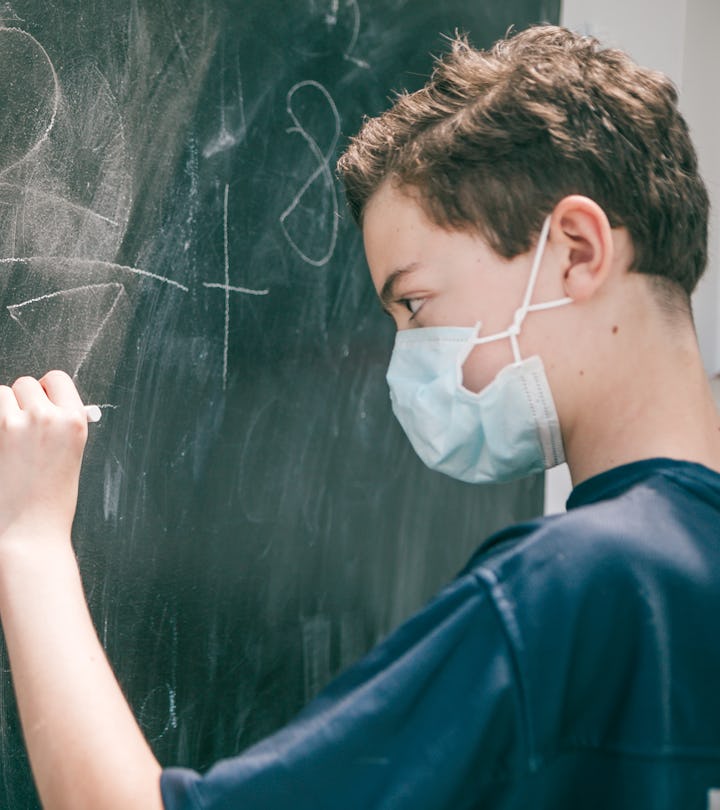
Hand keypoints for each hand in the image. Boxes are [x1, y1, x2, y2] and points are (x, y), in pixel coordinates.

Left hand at [0, 370, 87, 547]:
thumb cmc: (51, 500)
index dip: (47, 391)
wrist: (28, 530)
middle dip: (23, 401)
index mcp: (73, 420)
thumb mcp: (71, 455)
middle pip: (26, 384)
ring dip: (2, 410)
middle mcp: (46, 417)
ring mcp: (15, 424)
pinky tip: (1, 448)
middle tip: (23, 428)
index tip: (43, 403)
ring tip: (8, 438)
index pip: (56, 379)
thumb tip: (47, 402)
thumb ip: (61, 424)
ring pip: (1, 394)